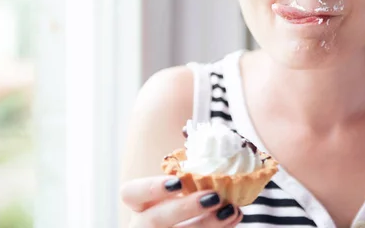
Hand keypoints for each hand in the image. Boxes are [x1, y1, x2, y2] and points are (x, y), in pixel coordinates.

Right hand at [120, 176, 242, 226]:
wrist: (181, 221)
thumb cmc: (179, 198)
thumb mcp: (178, 186)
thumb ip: (188, 172)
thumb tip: (214, 143)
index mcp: (140, 203)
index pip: (131, 193)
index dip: (152, 188)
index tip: (178, 181)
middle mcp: (143, 223)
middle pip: (154, 219)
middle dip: (184, 208)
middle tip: (213, 197)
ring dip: (206, 224)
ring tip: (230, 210)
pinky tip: (233, 218)